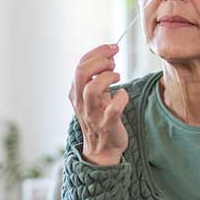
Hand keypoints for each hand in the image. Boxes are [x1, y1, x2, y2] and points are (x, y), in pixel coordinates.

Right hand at [68, 44, 128, 165]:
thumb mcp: (94, 96)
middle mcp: (81, 103)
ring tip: (117, 77)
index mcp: (76, 93)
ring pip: (92, 89)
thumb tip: (108, 55)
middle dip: (100, 61)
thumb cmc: (100, 119)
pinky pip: (113, 109)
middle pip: (81, 73)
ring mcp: (93, 115)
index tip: (112, 49)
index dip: (97, 53)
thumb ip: (97, 78)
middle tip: (114, 62)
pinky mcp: (107, 126)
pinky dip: (121, 98)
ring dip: (107, 78)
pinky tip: (123, 95)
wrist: (102, 150)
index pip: (80, 65)